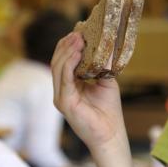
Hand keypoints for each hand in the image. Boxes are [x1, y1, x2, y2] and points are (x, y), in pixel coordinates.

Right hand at [51, 32, 127, 148]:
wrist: (110, 134)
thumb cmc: (108, 111)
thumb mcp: (106, 81)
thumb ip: (102, 65)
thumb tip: (107, 44)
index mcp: (69, 85)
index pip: (62, 61)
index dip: (68, 45)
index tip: (79, 32)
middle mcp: (62, 90)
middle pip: (57, 61)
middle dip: (66, 45)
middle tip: (78, 33)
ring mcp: (60, 96)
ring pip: (58, 68)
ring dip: (68, 52)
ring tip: (78, 40)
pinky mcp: (64, 102)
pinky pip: (64, 79)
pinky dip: (69, 64)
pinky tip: (78, 54)